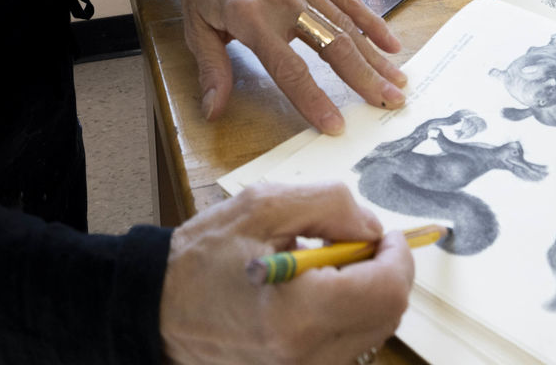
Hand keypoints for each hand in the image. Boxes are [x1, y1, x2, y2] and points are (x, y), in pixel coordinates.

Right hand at [161, 182, 414, 363]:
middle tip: (360, 245)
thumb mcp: (262, 207)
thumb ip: (331, 205)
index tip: (388, 235)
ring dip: (366, 295)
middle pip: (388, 315)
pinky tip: (315, 294)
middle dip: (386, 273)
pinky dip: (347, 315)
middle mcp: (304, 355)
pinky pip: (347, 345)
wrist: (157, 308)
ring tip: (326, 269)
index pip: (386, 290)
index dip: (398, 256)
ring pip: (373, 332)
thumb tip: (373, 228)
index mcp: (297, 313)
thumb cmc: (200, 259)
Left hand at [174, 0, 407, 134]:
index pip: (290, 68)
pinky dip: (372, 22)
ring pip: (347, 24)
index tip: (336, 124)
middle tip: (390, 102)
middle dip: (364, 78)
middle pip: (332, 45)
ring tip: (398, 81)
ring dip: (375, 56)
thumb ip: (211, 70)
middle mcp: (283, 0)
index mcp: (251, 19)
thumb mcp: (195, 29)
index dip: (314, 99)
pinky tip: (391, 44)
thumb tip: (214, 111)